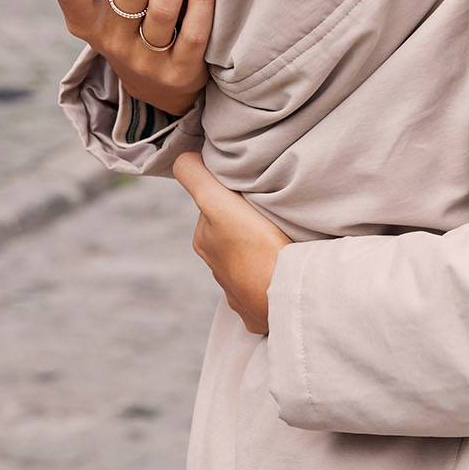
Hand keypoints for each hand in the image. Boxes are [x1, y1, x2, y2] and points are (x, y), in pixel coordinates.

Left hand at [173, 151, 291, 335]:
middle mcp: (216, 268)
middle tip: (270, 215)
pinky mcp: (258, 311)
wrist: (286, 296)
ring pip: (249, 259)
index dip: (231, 196)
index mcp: (204, 241)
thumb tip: (182, 157)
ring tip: (281, 241)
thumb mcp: (217, 202)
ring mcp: (238, 293)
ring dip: (261, 249)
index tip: (250, 195)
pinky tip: (284, 270)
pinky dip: (272, 276)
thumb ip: (195, 177)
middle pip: (232, 232)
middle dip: (245, 223)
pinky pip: (265, 287)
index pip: (215, 207)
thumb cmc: (255, 247)